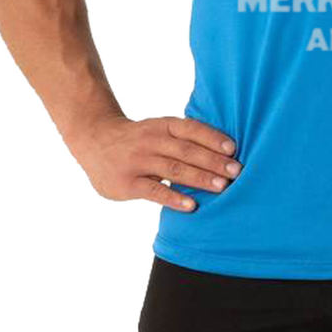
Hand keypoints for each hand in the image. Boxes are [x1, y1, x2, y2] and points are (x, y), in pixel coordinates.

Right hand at [65, 114, 240, 211]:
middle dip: (214, 161)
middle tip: (237, 171)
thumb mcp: (158, 130)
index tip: (233, 148)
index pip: (191, 129)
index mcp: (163, 126)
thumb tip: (224, 151)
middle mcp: (151, 140)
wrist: (94, 140)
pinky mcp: (127, 183)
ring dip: (200, 178)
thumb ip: (182, 139)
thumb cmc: (139, 138)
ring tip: (222, 186)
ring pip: (173, 169)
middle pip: (187, 151)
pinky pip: (154, 191)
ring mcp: (138, 161)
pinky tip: (191, 205)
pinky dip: (174, 198)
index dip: (212, 138)